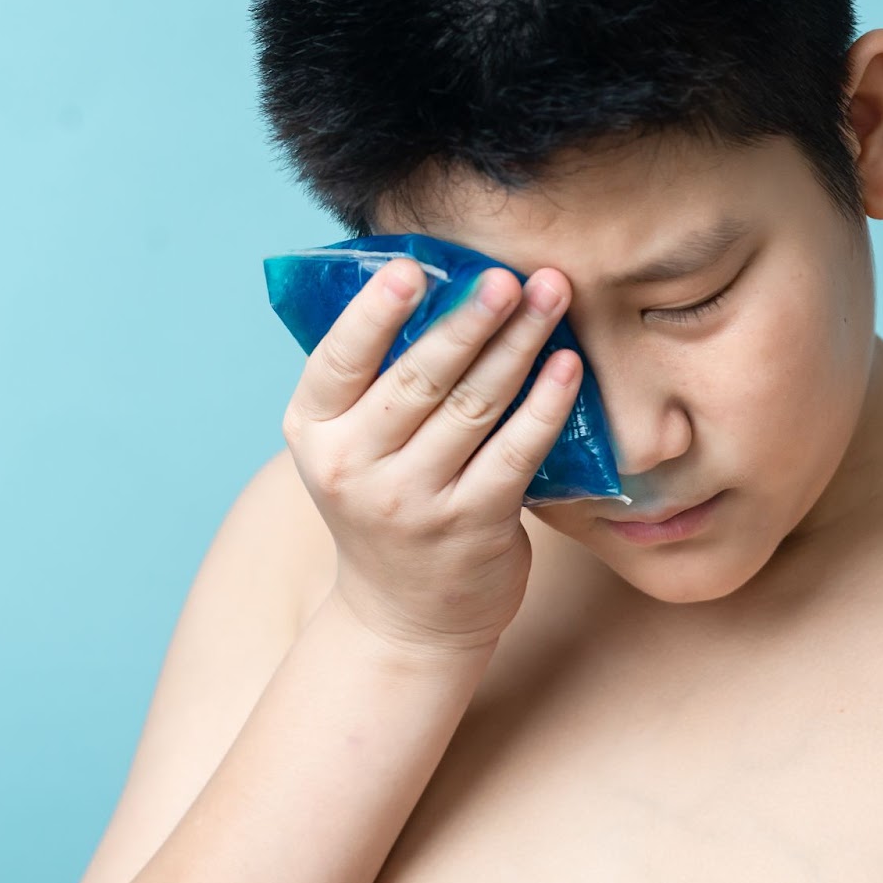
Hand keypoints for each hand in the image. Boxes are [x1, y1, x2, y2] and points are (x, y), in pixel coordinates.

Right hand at [281, 257, 580, 656]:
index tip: (413, 267)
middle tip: (508, 276)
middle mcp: (354, 467)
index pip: (338, 360)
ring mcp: (414, 500)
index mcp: (315, 432)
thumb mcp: (348, 446)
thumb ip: (372, 380)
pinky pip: (517, 450)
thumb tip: (434, 281)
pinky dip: (545, 403)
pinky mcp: (472, 524)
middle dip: (469, 320)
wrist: (403, 615)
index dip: (375, 312)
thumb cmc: (383, 503)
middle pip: (418, 378)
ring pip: (473, 406)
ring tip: (551, 296)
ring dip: (518, 344)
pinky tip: (567, 365)